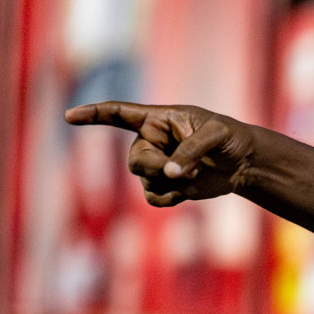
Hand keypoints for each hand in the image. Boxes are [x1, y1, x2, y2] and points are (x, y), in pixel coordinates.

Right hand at [64, 101, 256, 205]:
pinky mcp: (165, 186)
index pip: (119, 114)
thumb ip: (192, 150)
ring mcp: (156, 165)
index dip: (93, 114)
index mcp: (158, 119)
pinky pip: (152, 197)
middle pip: (135, 161)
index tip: (70, 116)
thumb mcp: (216, 135)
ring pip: (145, 181)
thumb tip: (170, 173)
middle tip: (184, 170)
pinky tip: (185, 194)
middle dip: (157, 169)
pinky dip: (168, 198)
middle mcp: (151, 141)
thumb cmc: (230, 138)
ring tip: (195, 175)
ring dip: (170, 184)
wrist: (243, 164)